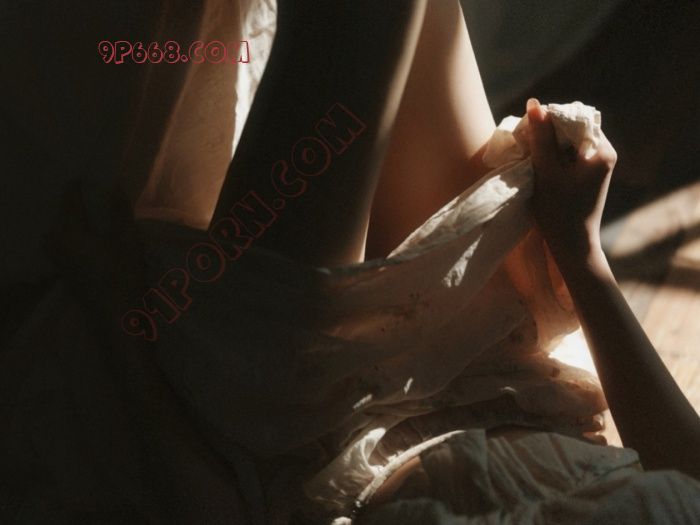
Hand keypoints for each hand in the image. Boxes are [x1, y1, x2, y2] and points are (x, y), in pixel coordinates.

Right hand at [526, 98, 616, 265]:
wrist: (571, 245)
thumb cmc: (559, 212)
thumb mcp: (547, 172)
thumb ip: (541, 138)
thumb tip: (534, 103)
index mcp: (601, 150)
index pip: (574, 118)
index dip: (549, 120)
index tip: (527, 132)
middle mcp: (603, 153)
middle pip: (571, 128)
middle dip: (547, 132)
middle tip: (525, 144)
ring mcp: (595, 164)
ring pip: (566, 141)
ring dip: (546, 145)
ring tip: (529, 155)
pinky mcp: (585, 174)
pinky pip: (566, 154)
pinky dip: (550, 156)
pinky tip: (537, 165)